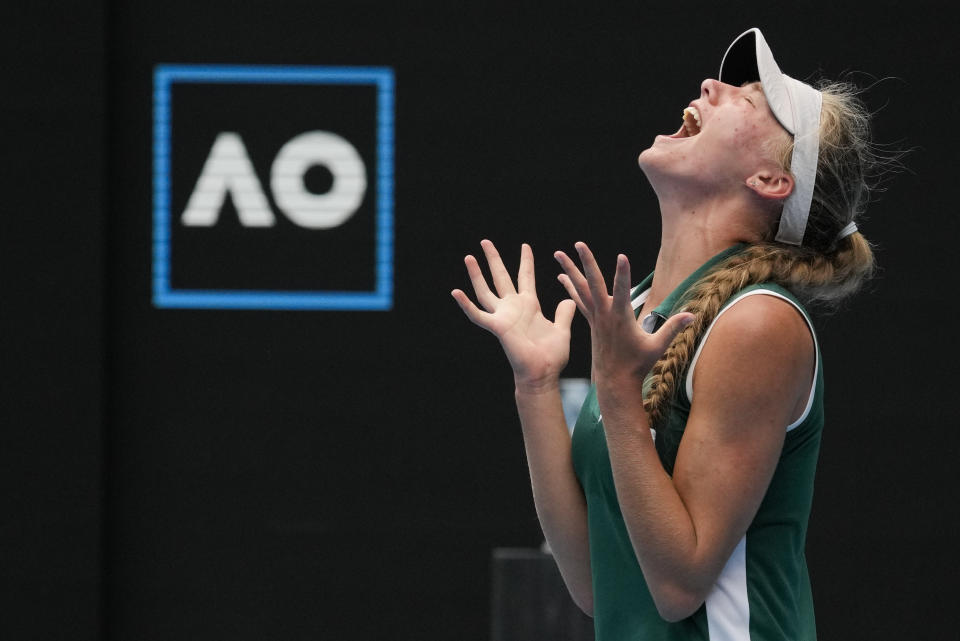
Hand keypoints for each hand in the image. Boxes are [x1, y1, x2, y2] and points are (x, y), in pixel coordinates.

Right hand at [452, 240, 576, 389]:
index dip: (525, 261)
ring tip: (469, 257)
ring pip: (485, 291)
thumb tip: (570, 299)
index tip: (525, 245)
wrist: (542, 374)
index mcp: (529, 306)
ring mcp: (503, 317)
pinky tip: (456, 292)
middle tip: (485, 241)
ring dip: (476, 274)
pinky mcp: (497, 327)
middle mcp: (513, 308)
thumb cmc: (551, 356)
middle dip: (493, 259)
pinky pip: (478, 315)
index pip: (525, 277)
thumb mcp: (562, 330)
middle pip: (501, 277)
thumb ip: (564, 314)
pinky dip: (466, 304)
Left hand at [554, 242, 693, 381]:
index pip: (622, 291)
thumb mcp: (658, 347)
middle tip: (577, 243)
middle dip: (586, 263)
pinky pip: (578, 300)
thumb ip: (673, 328)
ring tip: (558, 253)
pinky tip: (562, 276)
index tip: (622, 256)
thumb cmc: (638, 365)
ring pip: (581, 289)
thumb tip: (693, 315)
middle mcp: (605, 315)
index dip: (623, 274)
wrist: (615, 382)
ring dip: (570, 270)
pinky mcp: (591, 323)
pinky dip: (570, 288)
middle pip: (594, 284)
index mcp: (621, 319)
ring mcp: (596, 318)